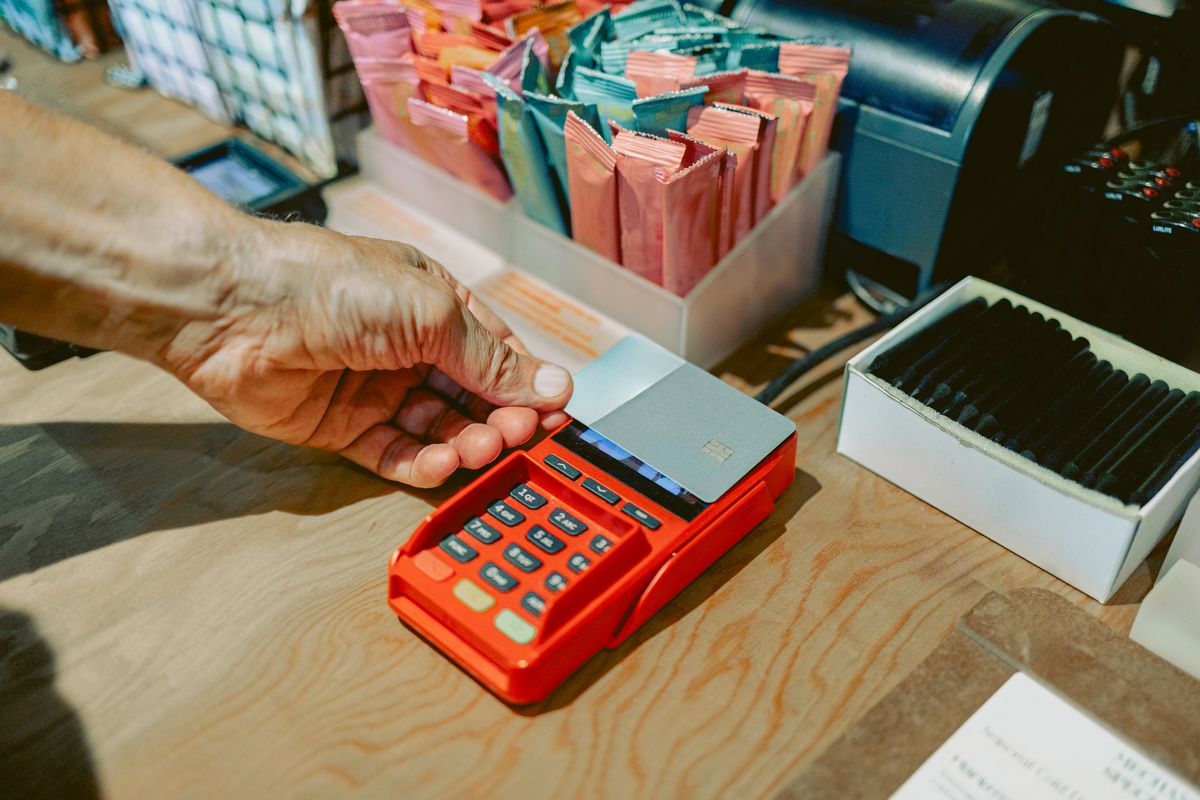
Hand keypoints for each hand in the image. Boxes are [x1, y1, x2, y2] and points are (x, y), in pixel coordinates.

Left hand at [160, 223, 572, 487]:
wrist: (233, 307)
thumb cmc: (329, 285)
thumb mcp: (429, 313)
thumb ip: (490, 358)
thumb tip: (552, 384)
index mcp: (434, 305)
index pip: (495, 352)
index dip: (526, 383)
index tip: (556, 412)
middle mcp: (407, 346)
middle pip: (471, 395)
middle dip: (500, 417)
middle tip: (518, 435)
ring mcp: (374, 388)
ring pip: (437, 428)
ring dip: (465, 442)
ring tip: (479, 448)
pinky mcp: (340, 426)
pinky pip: (393, 453)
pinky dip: (422, 463)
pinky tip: (442, 462)